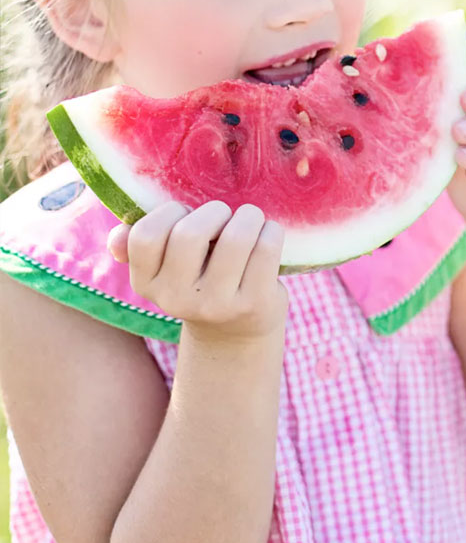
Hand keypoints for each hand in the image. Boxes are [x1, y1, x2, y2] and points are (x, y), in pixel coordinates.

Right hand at [107, 201, 287, 343]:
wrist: (237, 331)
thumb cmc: (200, 280)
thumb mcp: (166, 269)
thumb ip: (139, 247)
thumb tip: (117, 238)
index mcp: (147, 284)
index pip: (145, 236)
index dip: (170, 212)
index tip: (187, 215)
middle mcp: (177, 299)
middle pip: (190, 234)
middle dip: (214, 211)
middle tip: (225, 216)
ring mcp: (217, 305)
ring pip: (235, 238)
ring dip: (248, 217)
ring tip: (251, 220)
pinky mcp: (254, 304)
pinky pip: (265, 249)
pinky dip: (271, 231)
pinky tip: (268, 234)